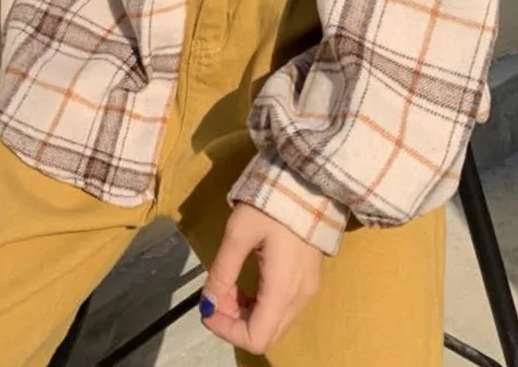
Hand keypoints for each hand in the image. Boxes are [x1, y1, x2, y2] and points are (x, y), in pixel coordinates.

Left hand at [200, 203, 322, 355]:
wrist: (309, 180)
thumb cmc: (273, 204)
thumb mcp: (240, 233)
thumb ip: (223, 271)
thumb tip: (207, 303)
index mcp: (284, 289)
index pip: (257, 338)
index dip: (226, 331)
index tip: (207, 308)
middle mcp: (301, 297)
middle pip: (266, 334)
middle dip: (234, 322)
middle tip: (215, 294)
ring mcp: (308, 288)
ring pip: (274, 322)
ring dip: (246, 313)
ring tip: (228, 286)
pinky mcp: (309, 278)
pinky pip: (283, 307)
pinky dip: (260, 304)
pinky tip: (247, 282)